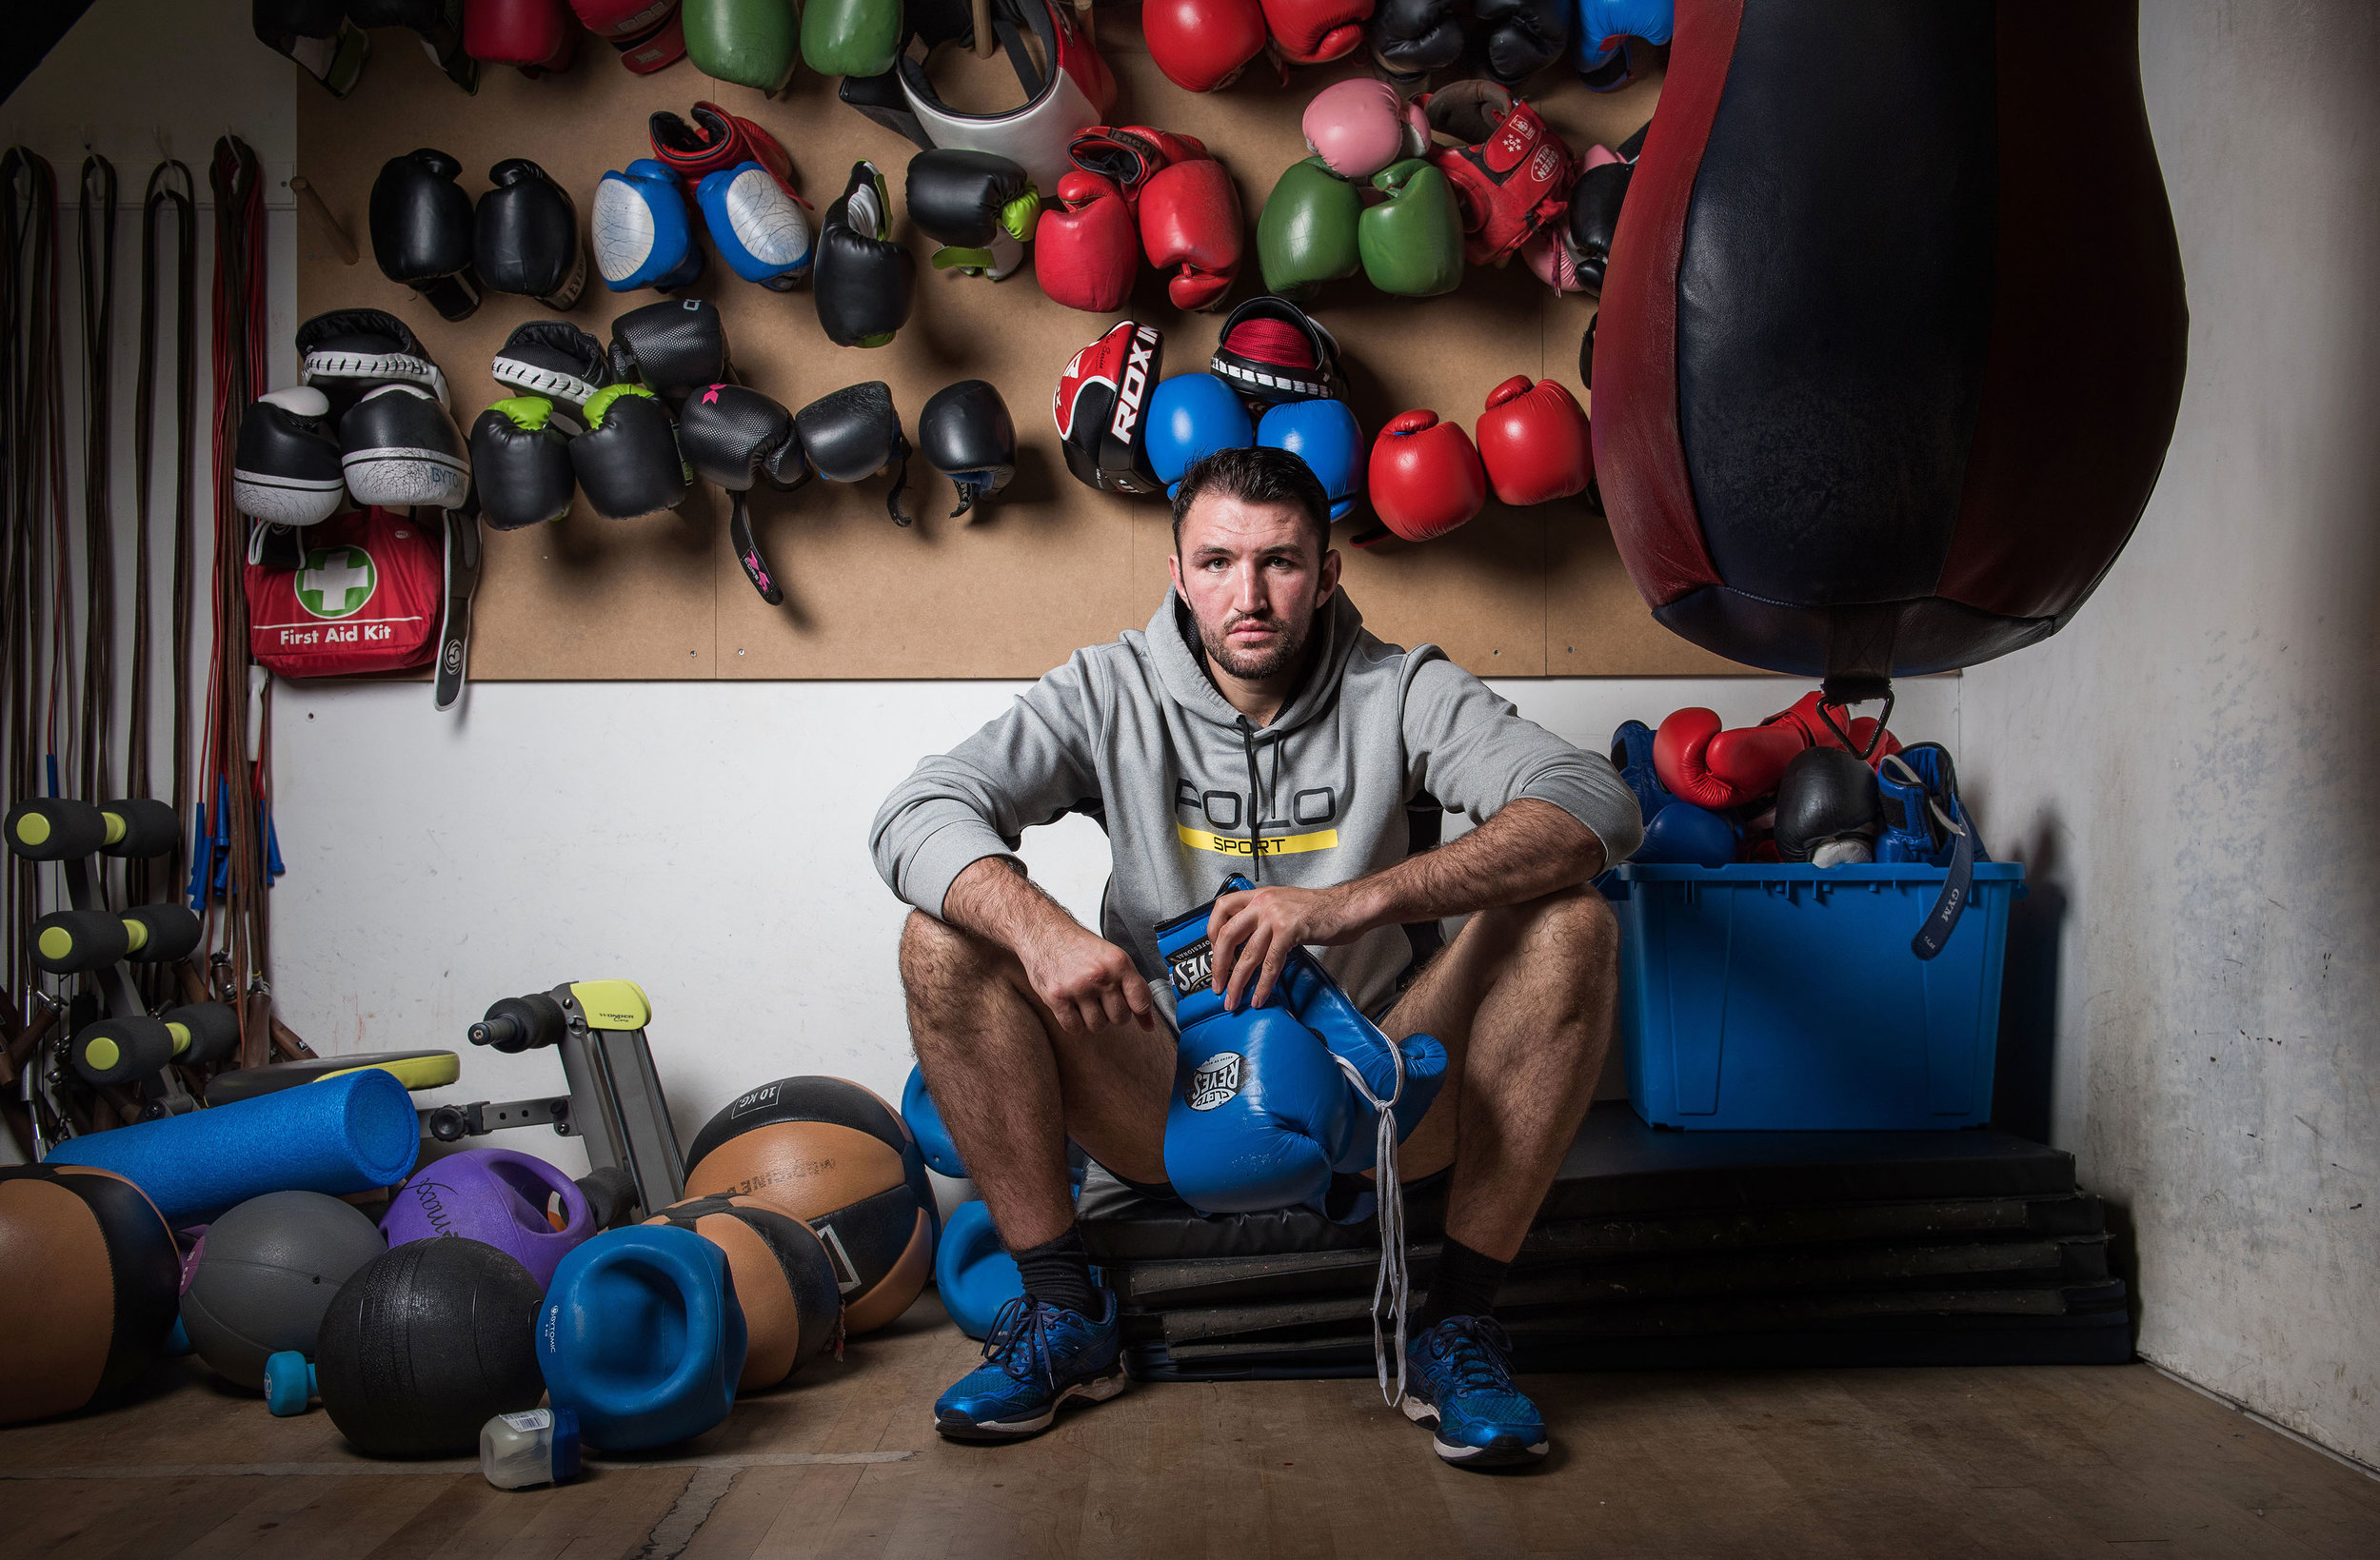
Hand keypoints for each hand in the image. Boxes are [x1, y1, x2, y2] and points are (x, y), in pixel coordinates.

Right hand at [1018, 919, 1156, 1034]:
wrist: (1044, 933)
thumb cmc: (1079, 946)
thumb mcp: (1112, 959)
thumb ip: (1132, 988)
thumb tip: (1149, 1025)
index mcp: (1118, 963)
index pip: (1141, 1002)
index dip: (1139, 1009)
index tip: (1132, 1007)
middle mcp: (1100, 976)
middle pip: (1120, 1019)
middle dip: (1113, 1013)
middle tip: (1102, 999)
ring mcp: (1077, 988)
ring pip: (1098, 1026)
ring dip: (1093, 1019)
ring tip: (1086, 1001)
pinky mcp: (1057, 998)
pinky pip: (1074, 1028)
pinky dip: (1075, 1023)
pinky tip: (1072, 1007)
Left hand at [1206, 884, 1367, 1011]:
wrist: (1350, 906)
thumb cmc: (1323, 910)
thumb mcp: (1286, 905)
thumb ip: (1266, 918)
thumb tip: (1250, 944)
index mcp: (1260, 895)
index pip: (1222, 907)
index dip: (1212, 931)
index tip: (1214, 952)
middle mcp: (1264, 902)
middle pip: (1227, 935)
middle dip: (1219, 965)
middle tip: (1217, 985)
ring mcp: (1276, 916)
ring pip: (1247, 954)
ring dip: (1238, 982)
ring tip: (1233, 999)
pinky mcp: (1289, 930)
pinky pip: (1270, 963)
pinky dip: (1263, 984)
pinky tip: (1260, 997)